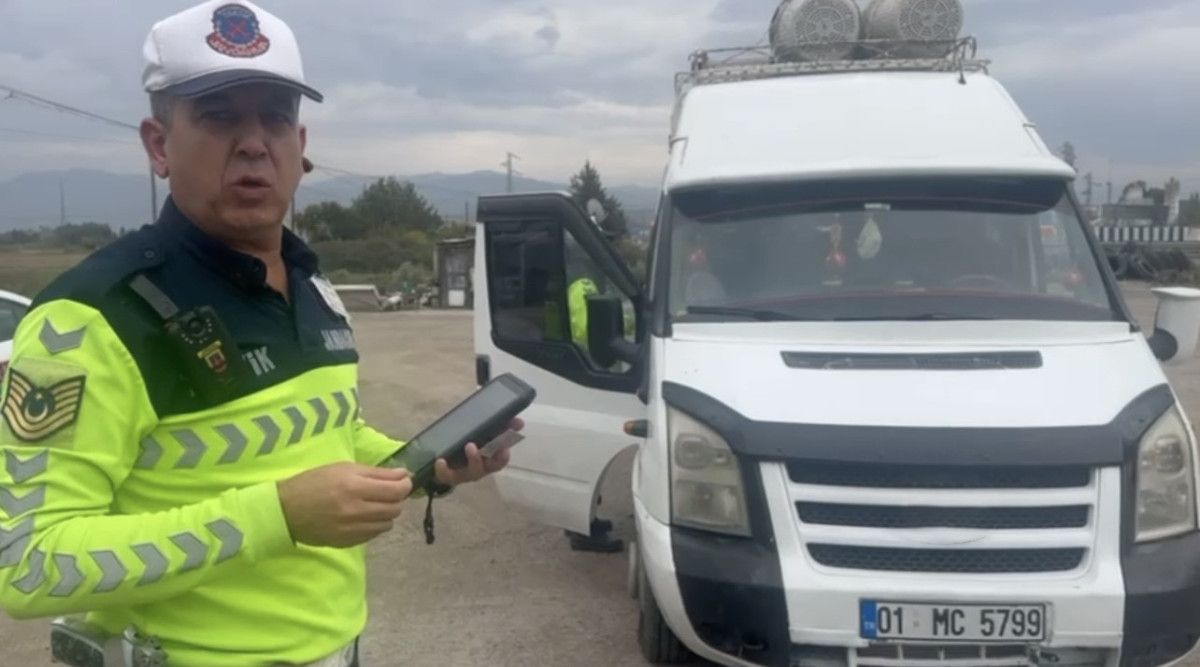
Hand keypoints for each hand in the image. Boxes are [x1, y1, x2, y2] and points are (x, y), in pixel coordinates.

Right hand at [277, 463, 412, 547]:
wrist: (285, 510)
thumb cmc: (314, 482)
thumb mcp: (343, 468)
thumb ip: (376, 473)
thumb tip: (403, 475)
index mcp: (353, 487)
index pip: (395, 490)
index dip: (405, 485)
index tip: (404, 481)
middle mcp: (355, 510)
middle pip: (395, 508)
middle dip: (397, 499)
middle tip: (389, 492)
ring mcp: (351, 530)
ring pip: (387, 524)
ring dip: (387, 513)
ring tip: (375, 505)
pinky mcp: (347, 542)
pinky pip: (374, 535)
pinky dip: (375, 525)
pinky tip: (364, 517)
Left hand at [434, 418, 523, 486]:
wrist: (446, 463)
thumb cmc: (468, 446)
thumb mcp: (483, 435)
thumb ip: (500, 427)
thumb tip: (519, 421)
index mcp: (490, 459)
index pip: (502, 458)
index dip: (505, 454)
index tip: (506, 447)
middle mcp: (481, 468)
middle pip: (492, 466)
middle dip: (497, 455)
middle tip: (495, 445)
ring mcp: (466, 473)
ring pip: (474, 471)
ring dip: (475, 458)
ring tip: (470, 445)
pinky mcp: (450, 477)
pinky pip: (447, 476)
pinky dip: (444, 470)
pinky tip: (440, 461)